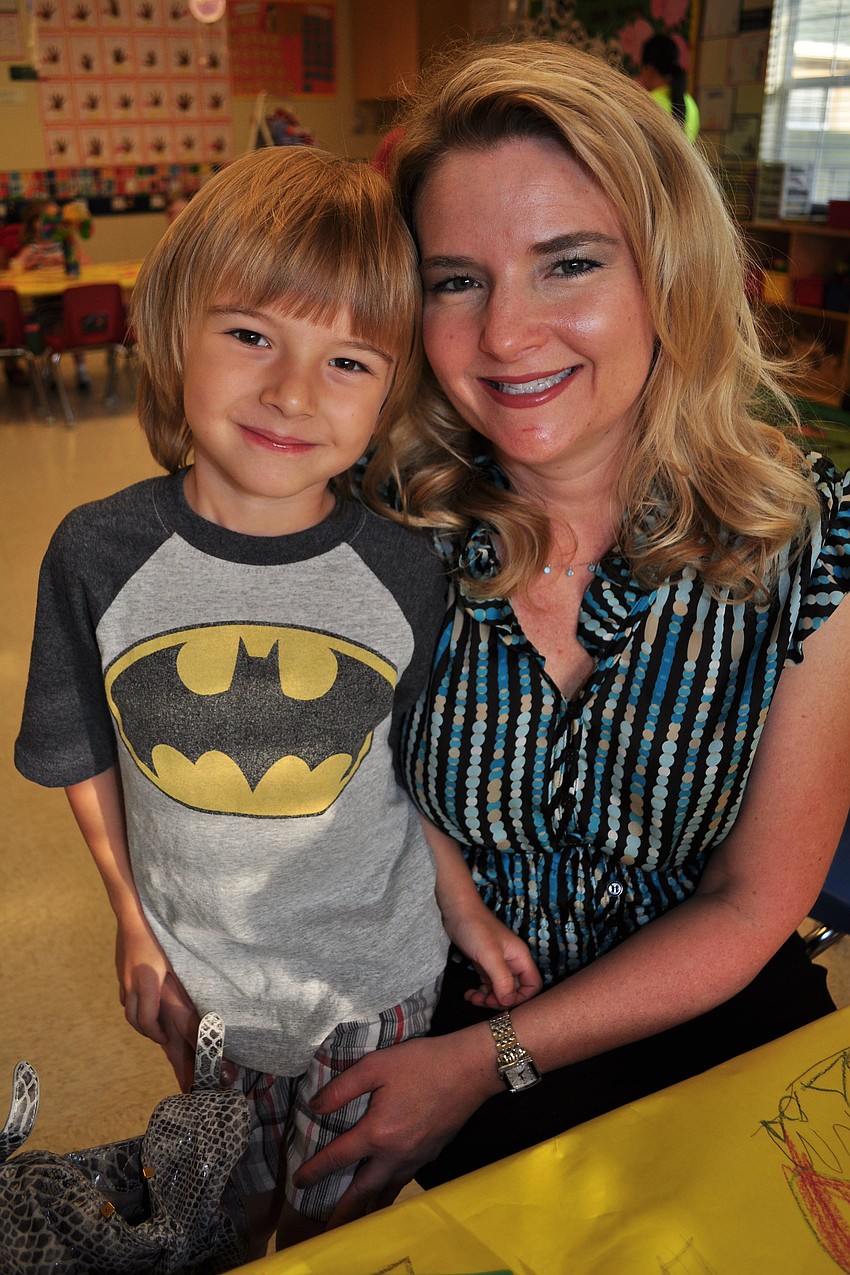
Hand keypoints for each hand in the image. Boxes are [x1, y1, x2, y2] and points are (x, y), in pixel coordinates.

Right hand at [115, 920, 199, 1088]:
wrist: (134, 915)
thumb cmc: (160, 935)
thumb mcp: (177, 960)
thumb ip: (183, 982)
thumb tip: (199, 1002)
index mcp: (146, 983)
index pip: (146, 1020)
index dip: (156, 1034)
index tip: (166, 1038)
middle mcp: (131, 983)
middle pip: (132, 1019)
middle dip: (146, 1030)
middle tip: (160, 1034)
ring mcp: (123, 976)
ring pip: (126, 1006)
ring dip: (138, 1017)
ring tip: (154, 1019)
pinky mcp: (120, 969)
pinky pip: (125, 993)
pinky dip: (133, 1003)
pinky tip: (145, 997)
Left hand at [293, 1030, 495, 1227]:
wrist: (470, 1069)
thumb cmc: (421, 1063)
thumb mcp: (375, 1065)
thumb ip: (342, 1088)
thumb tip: (316, 1108)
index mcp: (377, 1133)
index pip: (338, 1158)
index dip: (315, 1171)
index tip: (299, 1183)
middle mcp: (395, 1154)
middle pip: (364, 1189)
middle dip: (344, 1210)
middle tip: (329, 1229)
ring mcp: (416, 1157)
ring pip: (388, 1189)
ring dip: (370, 1205)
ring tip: (357, 1218)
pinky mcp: (432, 1153)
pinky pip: (406, 1179)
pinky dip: (392, 1190)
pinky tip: (390, 1186)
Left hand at [448, 909, 541, 1009]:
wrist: (457, 911)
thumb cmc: (476, 928)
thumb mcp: (490, 956)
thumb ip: (502, 980)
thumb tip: (508, 1001)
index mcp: (520, 958)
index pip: (532, 985)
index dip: (521, 998)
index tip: (503, 1002)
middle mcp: (512, 962)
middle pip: (515, 990)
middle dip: (500, 1000)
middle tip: (484, 1001)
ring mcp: (499, 963)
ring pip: (500, 990)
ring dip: (488, 998)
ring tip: (473, 998)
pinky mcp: (486, 964)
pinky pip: (488, 985)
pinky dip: (480, 992)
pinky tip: (469, 994)